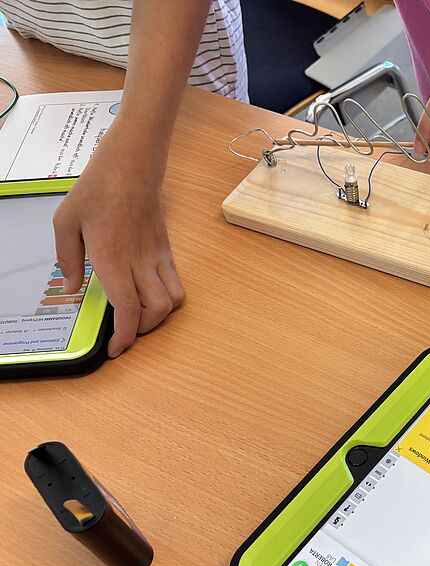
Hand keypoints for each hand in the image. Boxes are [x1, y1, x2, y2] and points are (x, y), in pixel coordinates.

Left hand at [53, 123, 184, 357]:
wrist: (131, 166)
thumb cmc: (98, 188)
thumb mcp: (65, 222)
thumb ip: (68, 260)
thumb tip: (73, 288)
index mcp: (113, 258)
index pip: (129, 308)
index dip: (126, 336)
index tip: (115, 348)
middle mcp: (140, 262)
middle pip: (157, 311)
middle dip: (142, 331)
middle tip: (124, 332)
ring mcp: (158, 256)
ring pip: (174, 301)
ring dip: (160, 316)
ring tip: (140, 316)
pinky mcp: (167, 250)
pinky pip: (177, 283)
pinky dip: (168, 299)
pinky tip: (149, 295)